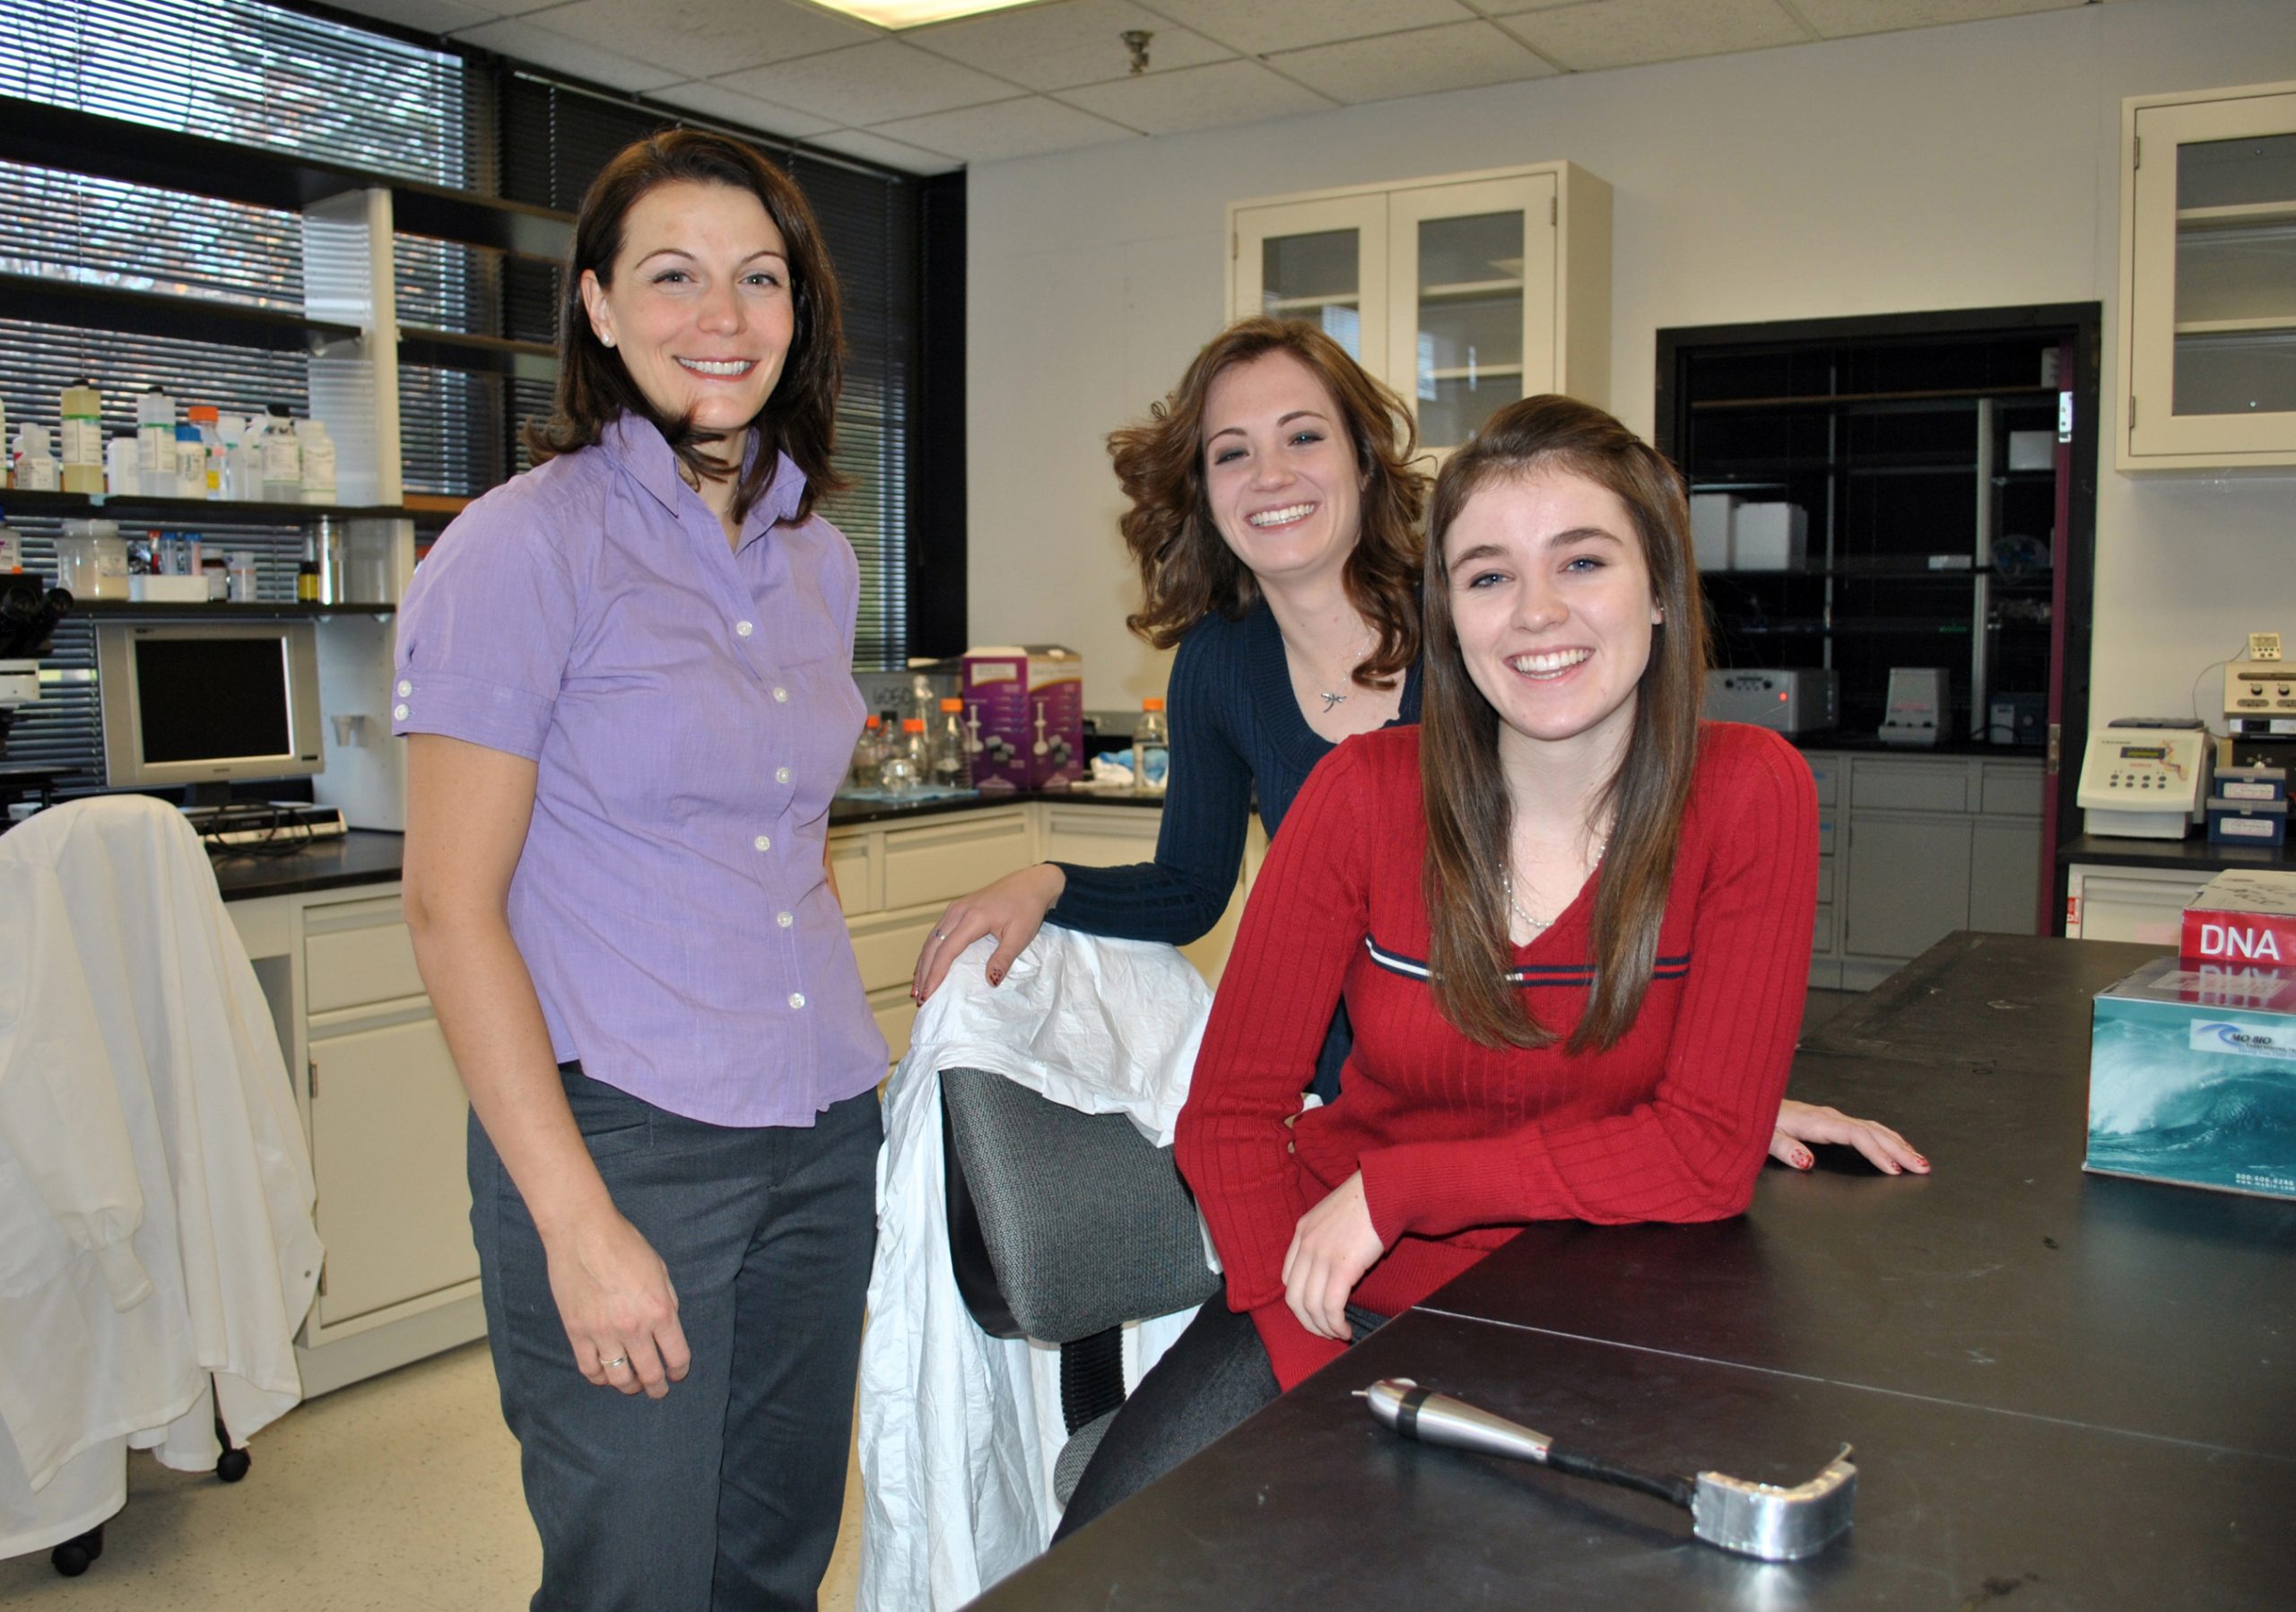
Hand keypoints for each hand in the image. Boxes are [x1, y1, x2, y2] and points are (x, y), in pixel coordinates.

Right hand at [542, 1206, 691, 1397]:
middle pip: (650, 1374)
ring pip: (619, 1379)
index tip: (678, 1374)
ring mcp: (603, 1333)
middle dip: (658, 1387)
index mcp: (659, 1311)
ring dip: (630, 1387)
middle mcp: (633, 1328)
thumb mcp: (660, 1269)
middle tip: (658, 1390)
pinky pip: (590, 1369)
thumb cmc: (625, 1244)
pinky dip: (600, 1378)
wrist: (582, 1232)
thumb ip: (667, 1300)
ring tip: (633, 1385)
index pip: (676, 1356)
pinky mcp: (577, 1332)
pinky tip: (606, 1375)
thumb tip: (668, 1326)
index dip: (680, 1370)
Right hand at [911, 863, 1065, 1001]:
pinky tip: (926, 966)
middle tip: (919, 999)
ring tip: (917, 988)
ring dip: (923, 964)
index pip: (947, 950)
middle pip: (933, 946)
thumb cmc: (1027, 908)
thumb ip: (1003, 959)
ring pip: (932, 940)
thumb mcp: (1020, 936)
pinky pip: (937, 933)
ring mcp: (956, 909)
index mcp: (973, 918)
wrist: (1030, 884)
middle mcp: (958, 911)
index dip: (935, 974)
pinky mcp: (957, 909)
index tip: (928, 995)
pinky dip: (930, 952)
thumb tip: (990, 982)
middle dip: (923, 973)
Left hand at [1282, 1172, 1384, 1340]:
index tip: (1315, 1312)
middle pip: (1293, 1297)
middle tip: (1324, 1331)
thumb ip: (1328, 1237)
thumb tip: (1337, 1264)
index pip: (1288, 1277)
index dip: (1299, 1301)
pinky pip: (1330, 1306)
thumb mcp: (1335, 1214)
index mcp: (1302, 1231)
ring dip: (1323, 1327)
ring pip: (1310, 1306)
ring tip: (1338, 1334)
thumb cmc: (1370, 1199)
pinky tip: (1345, 1329)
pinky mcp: (1341, 1267)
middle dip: (1307, 1321)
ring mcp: (1321, 1256)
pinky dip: (1335, 1324)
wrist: (1386, 1189)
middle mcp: (1306, 1245)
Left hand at [1771, 1098, 1928, 1175]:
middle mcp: (1829, 1116)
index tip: (1894, 1169)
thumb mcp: (1763, 1138)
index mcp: (1816, 1122)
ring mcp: (1832, 1117)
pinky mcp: (1832, 1119)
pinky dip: (1886, 1137)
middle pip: (1872, 1131)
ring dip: (1898, 1143)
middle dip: (1899, 1149)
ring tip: (1919, 1160)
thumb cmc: (1756, 1122)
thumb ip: (1785, 1149)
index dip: (1876, 1153)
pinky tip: (1896, 1146)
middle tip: (1923, 1167)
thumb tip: (1807, 1162)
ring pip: (1873, 1128)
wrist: (1749, 1101)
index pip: (1856, 1136)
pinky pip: (1866, 1128)